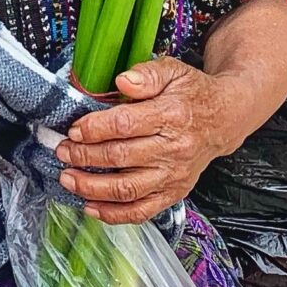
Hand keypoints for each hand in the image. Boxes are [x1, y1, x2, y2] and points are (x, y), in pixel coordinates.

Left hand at [55, 57, 252, 224]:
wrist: (224, 119)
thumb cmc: (192, 93)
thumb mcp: (173, 71)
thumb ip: (147, 74)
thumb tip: (122, 81)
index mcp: (172, 115)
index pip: (126, 125)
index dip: (95, 129)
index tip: (73, 129)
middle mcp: (174, 150)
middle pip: (121, 158)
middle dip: (85, 157)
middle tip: (61, 151)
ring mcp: (174, 176)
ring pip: (127, 190)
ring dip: (92, 187)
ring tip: (67, 178)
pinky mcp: (173, 194)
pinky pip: (141, 211)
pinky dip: (114, 214)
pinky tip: (90, 206)